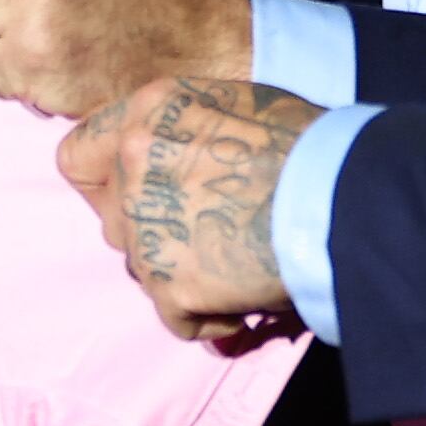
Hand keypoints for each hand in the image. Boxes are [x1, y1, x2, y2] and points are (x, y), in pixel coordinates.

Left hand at [60, 77, 319, 343]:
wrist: (348, 196)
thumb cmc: (312, 146)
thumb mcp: (236, 107)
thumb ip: (188, 133)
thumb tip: (182, 159)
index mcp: (147, 112)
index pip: (77, 155)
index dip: (104, 182)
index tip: (135, 197)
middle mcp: (133, 164)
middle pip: (112, 220)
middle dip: (153, 234)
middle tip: (209, 238)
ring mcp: (146, 228)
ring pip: (143, 269)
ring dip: (183, 275)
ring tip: (239, 268)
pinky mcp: (170, 286)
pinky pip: (177, 318)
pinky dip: (211, 318)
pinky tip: (250, 302)